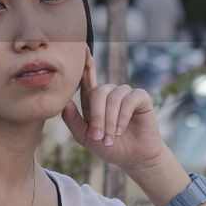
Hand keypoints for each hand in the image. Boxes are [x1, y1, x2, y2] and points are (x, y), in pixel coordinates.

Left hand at [61, 47, 164, 172]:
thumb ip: (73, 121)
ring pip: (113, 98)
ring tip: (111, 138)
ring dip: (110, 121)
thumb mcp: (86, 137)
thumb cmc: (109, 147)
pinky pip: (129, 100)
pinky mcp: (141, 98)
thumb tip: (64, 103)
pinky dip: (123, 116)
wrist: (133, 158)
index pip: (87, 77)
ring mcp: (125, 94)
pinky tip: (121, 129)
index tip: (82, 47)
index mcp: (94, 99)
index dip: (85, 62)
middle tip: (99, 137)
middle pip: (98, 92)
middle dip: (97, 117)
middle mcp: (110, 93)